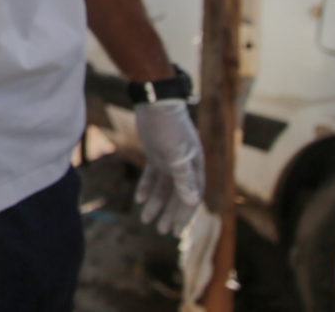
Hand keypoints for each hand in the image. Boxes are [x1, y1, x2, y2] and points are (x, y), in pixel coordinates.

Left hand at [135, 100, 204, 234]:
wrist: (154, 102)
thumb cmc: (168, 126)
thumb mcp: (176, 153)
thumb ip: (184, 176)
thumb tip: (192, 201)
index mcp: (195, 166)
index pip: (192, 196)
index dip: (184, 214)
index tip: (176, 231)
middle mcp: (185, 165)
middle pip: (179, 195)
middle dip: (170, 214)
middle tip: (161, 231)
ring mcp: (170, 160)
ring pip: (164, 188)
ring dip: (156, 204)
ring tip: (146, 220)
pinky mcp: (157, 154)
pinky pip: (153, 176)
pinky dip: (147, 188)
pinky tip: (139, 200)